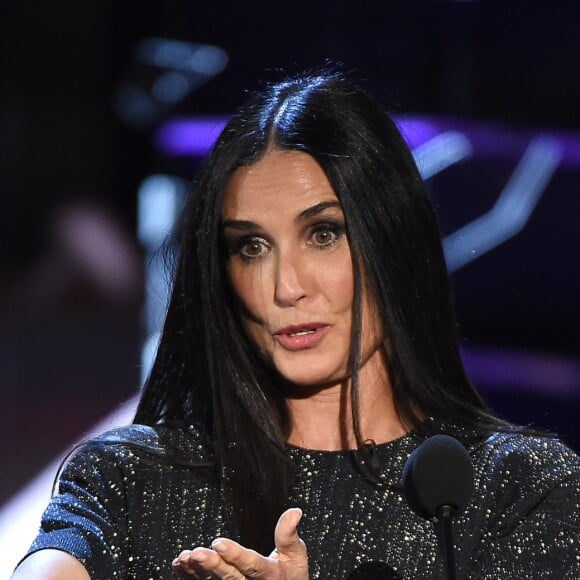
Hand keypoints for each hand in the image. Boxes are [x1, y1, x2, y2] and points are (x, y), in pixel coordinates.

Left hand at [172, 507, 307, 578]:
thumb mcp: (295, 555)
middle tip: (198, 552)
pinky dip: (190, 576)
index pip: (252, 565)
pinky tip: (180, 564)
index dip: (235, 555)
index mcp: (270, 576)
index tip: (219, 542)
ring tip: (186, 557)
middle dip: (213, 565)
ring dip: (197, 571)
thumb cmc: (290, 575)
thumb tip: (294, 511)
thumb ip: (289, 535)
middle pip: (230, 577)